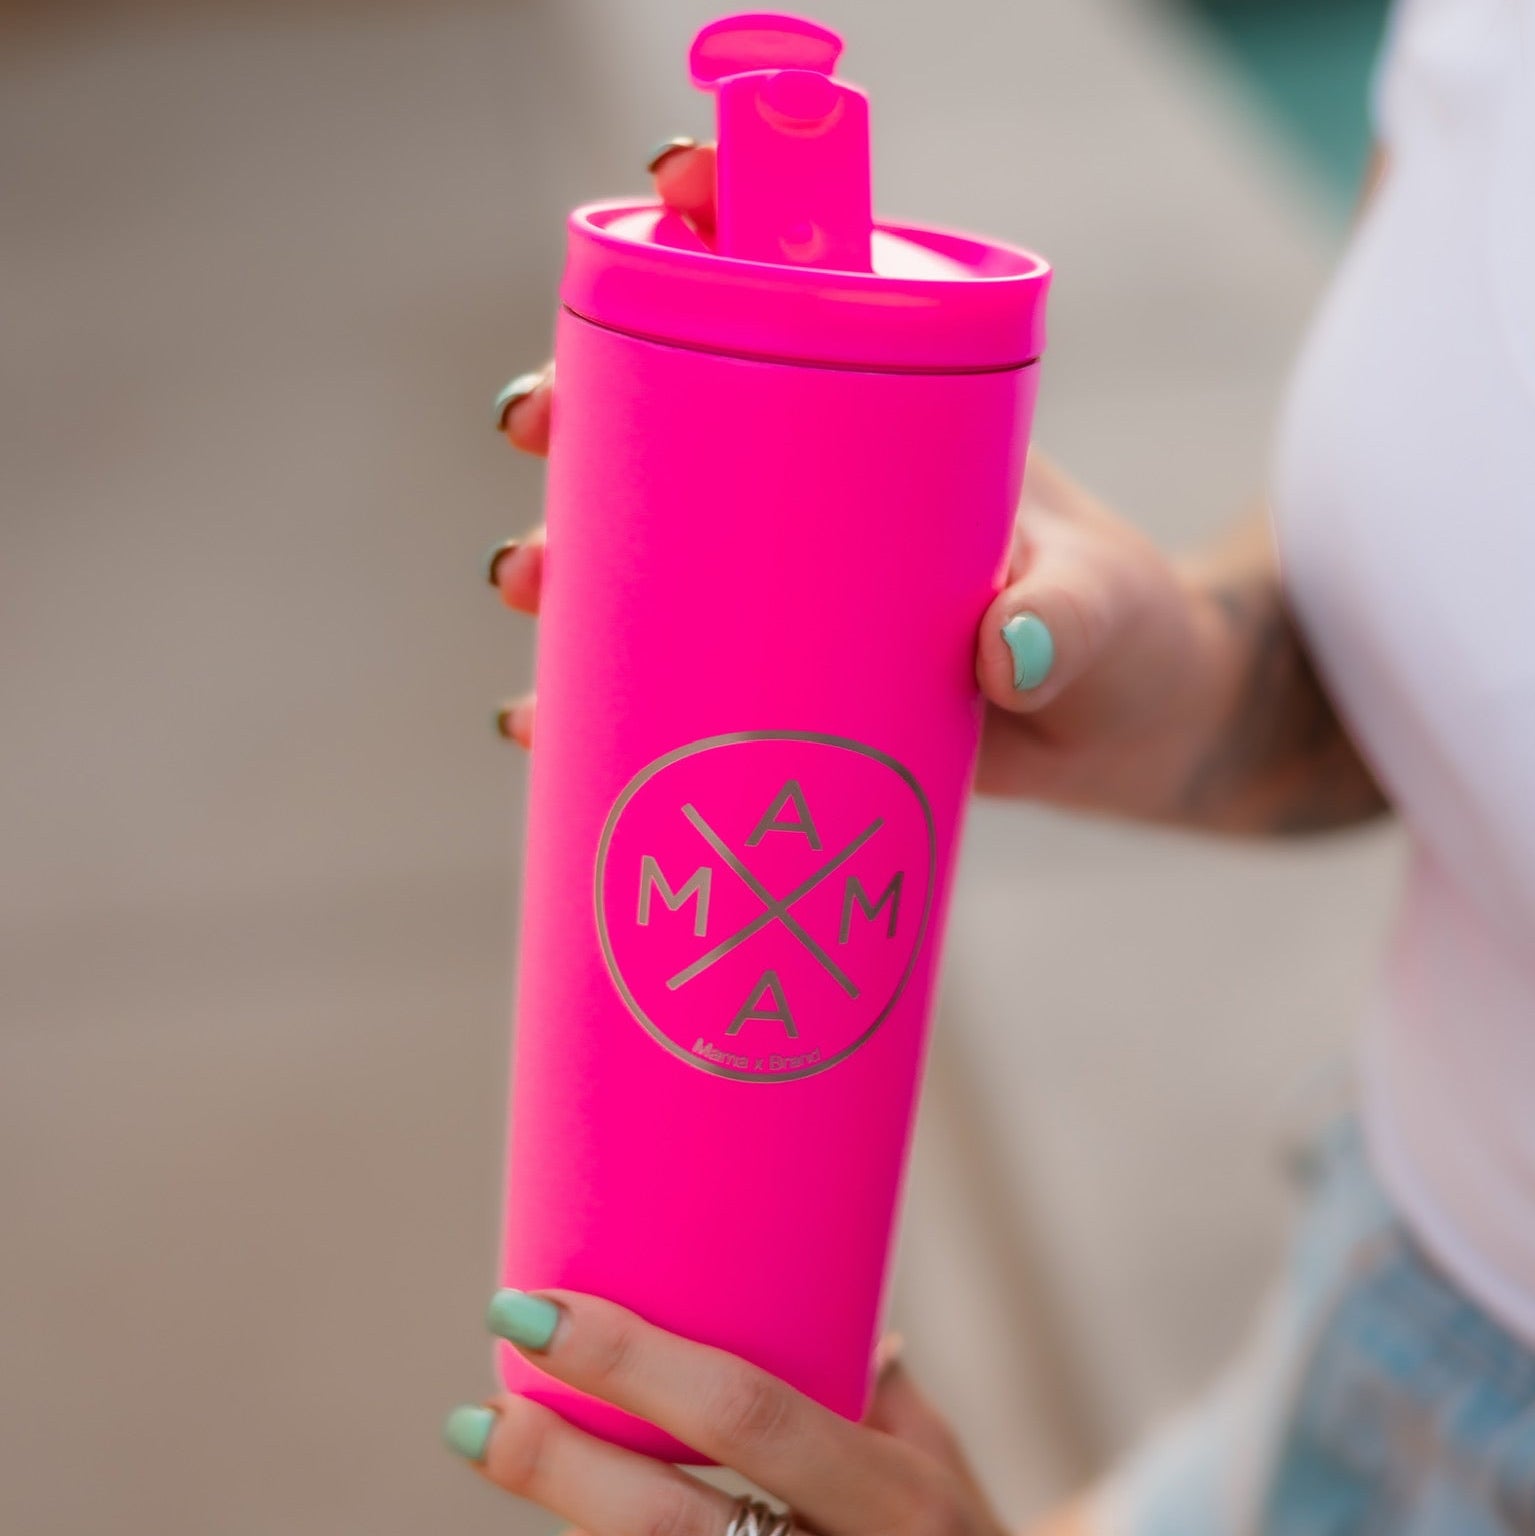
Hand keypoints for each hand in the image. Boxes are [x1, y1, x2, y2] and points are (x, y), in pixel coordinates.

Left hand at [444, 1288, 1010, 1535]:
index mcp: (894, 1495)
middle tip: (475, 1411)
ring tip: (492, 1445)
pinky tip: (568, 1514)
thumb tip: (813, 1302)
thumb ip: (870, 1389)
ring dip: (562, 1513)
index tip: (534, 1310)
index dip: (631, 1364)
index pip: (746, 1414)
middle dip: (557, 1463)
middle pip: (665, 1526)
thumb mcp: (938, 1462)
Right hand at [487, 141, 1237, 827]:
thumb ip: (1071, 623)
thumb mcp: (1105, 614)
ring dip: (564, 543)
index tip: (667, 194)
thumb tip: (1002, 653)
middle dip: (583, 403)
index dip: (717, 223)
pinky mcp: (779, 669)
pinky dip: (595, 684)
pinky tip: (539, 715)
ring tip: (527, 582)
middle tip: (535, 427)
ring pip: (646, 539)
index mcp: (899, 415)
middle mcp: (823, 486)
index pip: (797, 285)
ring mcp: (791, 578)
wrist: (1131, 735)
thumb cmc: (1132, 642)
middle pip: (673, 413)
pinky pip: (666, 662)